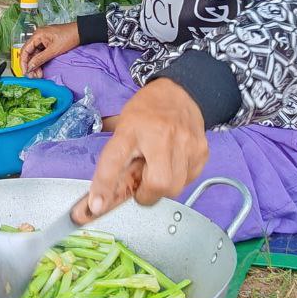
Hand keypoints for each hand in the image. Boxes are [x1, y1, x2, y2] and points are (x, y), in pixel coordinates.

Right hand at [19, 22, 80, 77]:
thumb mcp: (53, 50)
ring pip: (34, 55)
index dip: (23, 62)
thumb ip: (40, 59)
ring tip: (38, 75)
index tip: (25, 72)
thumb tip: (30, 67)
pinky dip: (40, 62)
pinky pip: (40, 53)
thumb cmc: (69, 37)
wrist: (80, 32)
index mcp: (37, 35)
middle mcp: (37, 37)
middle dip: (30, 65)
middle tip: (33, 76)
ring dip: (35, 65)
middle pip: (28, 53)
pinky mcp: (47, 43)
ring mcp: (42, 40)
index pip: (24, 50)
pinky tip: (41, 69)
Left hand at [72, 79, 208, 223]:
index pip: (114, 160)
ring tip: (157, 170)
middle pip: (158, 183)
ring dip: (162, 188)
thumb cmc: (146, 112)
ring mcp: (184, 142)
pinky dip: (179, 179)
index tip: (95, 206)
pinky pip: (189, 180)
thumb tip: (98, 196)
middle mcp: (160, 135)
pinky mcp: (201, 150)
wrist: (179, 91)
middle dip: (147, 194)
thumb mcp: (122, 127)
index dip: (104, 185)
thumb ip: (115, 158)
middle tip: (141, 186)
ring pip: (175, 187)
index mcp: (131, 129)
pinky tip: (173, 164)